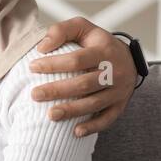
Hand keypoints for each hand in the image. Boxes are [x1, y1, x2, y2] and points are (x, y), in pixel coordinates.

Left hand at [29, 17, 137, 137]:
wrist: (128, 59)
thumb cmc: (97, 43)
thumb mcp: (83, 27)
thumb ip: (62, 31)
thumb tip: (42, 47)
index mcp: (105, 51)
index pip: (77, 60)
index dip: (54, 64)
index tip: (32, 67)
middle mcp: (115, 72)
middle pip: (84, 84)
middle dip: (58, 90)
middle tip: (34, 95)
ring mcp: (119, 91)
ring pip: (94, 104)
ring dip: (72, 111)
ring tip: (50, 115)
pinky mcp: (120, 105)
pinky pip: (108, 119)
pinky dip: (93, 127)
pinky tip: (75, 132)